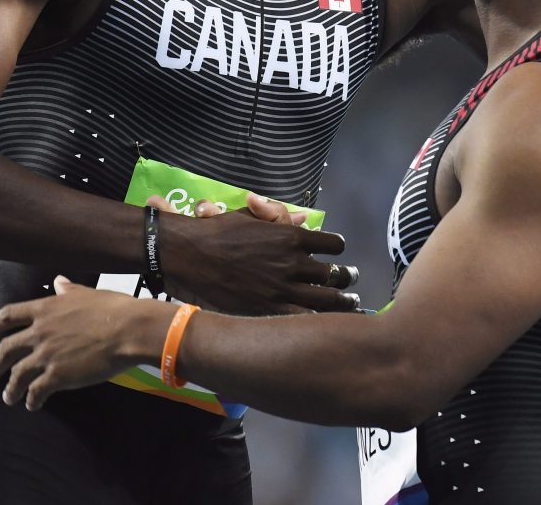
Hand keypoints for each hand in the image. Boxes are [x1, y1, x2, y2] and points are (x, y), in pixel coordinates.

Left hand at [0, 276, 165, 410]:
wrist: (128, 329)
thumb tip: (58, 281)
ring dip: (11, 388)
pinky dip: (31, 400)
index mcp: (45, 309)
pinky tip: (33, 405)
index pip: (9, 315)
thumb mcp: (87, 293)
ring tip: (8, 397)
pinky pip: (36, 391)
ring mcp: (46, 355)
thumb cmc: (112, 308)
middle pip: (6, 349)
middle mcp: (39, 332)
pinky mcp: (57, 376)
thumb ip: (68, 290)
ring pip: (17, 375)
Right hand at [150, 193, 359, 314]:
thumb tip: (304, 219)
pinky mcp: (269, 311)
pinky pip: (305, 319)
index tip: (338, 255)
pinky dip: (320, 320)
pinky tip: (326, 324)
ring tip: (351, 303)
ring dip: (343, 302)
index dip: (337, 249)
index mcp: (291, 237)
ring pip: (327, 299)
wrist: (188, 255)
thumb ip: (279, 217)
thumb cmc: (217, 231)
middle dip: (347, 279)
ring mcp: (283, 289)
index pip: (332, 244)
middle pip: (334, 275)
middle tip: (352, 282)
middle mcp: (293, 263)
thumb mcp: (250, 217)